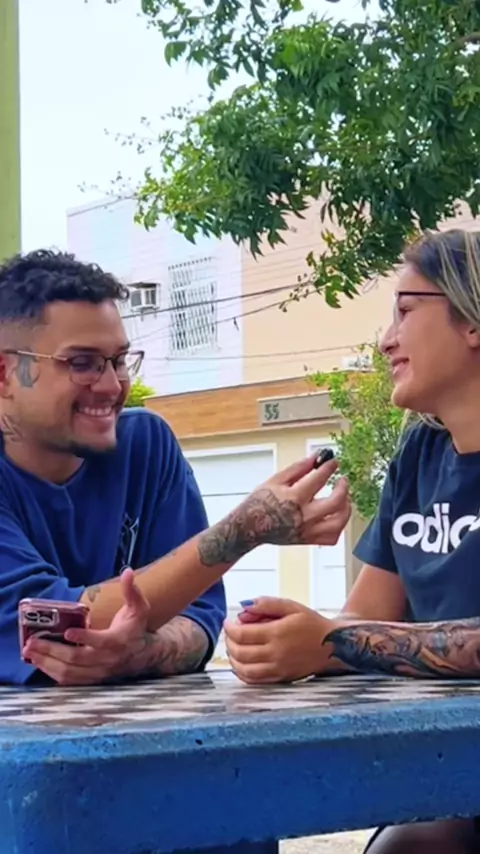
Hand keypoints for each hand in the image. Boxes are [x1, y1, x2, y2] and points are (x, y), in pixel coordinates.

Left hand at [24, 569, 150, 685]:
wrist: (144, 655)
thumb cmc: (136, 627)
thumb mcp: (139, 607)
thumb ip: (132, 590)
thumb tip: (127, 572)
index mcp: (118, 641)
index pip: (101, 642)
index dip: (84, 638)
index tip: (68, 632)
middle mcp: (107, 660)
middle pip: (77, 658)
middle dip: (52, 651)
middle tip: (32, 643)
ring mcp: (98, 672)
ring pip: (70, 672)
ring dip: (47, 663)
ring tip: (29, 652)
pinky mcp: (91, 679)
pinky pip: (69, 680)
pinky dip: (52, 672)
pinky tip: (39, 662)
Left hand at [225, 597, 333, 683]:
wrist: (333, 645)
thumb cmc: (311, 623)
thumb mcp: (291, 606)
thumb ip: (267, 604)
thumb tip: (244, 606)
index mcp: (277, 633)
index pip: (242, 634)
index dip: (229, 628)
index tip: (227, 622)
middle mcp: (276, 653)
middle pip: (240, 652)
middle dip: (229, 642)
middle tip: (229, 633)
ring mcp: (278, 668)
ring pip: (244, 670)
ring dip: (232, 659)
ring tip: (233, 647)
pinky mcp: (281, 678)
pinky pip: (254, 680)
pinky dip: (242, 673)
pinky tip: (241, 662)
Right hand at [249, 454, 349, 546]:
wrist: (250, 527)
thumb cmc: (260, 502)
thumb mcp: (276, 480)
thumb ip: (299, 468)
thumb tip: (316, 457)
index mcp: (295, 497)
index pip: (320, 479)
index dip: (330, 467)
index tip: (333, 462)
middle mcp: (304, 515)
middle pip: (336, 502)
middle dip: (344, 488)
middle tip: (342, 480)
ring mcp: (307, 530)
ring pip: (339, 523)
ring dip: (346, 508)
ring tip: (343, 499)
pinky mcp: (308, 540)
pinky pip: (331, 538)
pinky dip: (338, 527)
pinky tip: (334, 517)